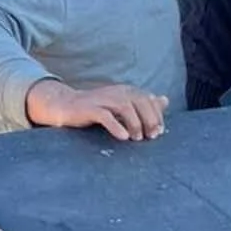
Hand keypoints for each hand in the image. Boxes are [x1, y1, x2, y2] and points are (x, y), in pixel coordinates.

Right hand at [26, 79, 168, 141]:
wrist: (65, 105)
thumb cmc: (98, 108)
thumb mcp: (124, 105)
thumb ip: (145, 104)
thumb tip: (165, 99)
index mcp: (127, 91)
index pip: (149, 100)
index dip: (157, 116)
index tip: (159, 132)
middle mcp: (117, 92)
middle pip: (140, 102)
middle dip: (149, 120)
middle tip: (151, 137)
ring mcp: (103, 99)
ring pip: (125, 107)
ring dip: (135, 124)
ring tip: (137, 139)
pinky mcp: (89, 108)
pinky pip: (105, 116)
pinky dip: (116, 126)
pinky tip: (123, 137)